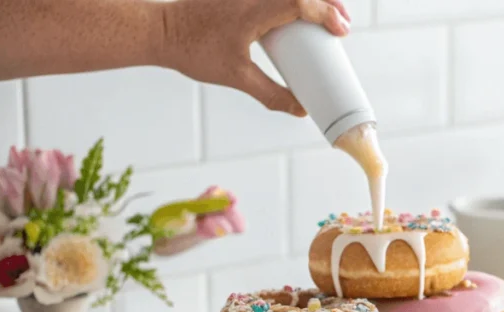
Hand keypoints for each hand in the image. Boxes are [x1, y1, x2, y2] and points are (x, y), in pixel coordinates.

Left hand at [162, 0, 350, 115]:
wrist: (160, 30)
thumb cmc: (194, 52)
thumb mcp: (237, 77)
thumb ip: (271, 94)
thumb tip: (300, 110)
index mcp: (253, 11)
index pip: (298, 4)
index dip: (325, 14)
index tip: (342, 31)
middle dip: (328, 2)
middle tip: (343, 23)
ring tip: (329, 12)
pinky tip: (302, 6)